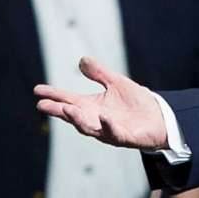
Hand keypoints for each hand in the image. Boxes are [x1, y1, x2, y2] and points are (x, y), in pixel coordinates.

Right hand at [36, 55, 173, 150]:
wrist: (160, 118)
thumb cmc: (137, 103)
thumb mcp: (116, 83)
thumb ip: (99, 74)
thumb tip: (82, 60)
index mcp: (91, 107)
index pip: (68, 100)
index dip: (53, 95)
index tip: (38, 90)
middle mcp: (95, 120)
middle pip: (73, 115)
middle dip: (58, 111)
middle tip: (43, 105)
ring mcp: (108, 130)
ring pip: (88, 128)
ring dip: (77, 119)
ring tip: (66, 109)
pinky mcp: (124, 137)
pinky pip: (114, 133)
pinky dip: (108, 126)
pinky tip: (104, 116)